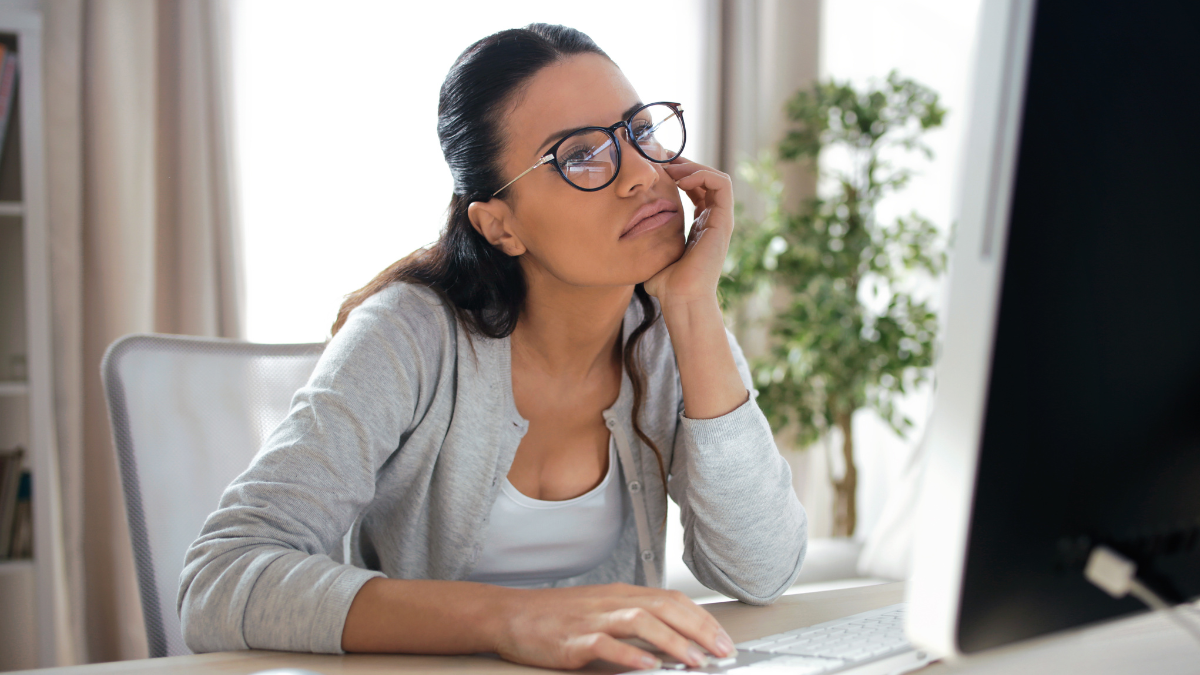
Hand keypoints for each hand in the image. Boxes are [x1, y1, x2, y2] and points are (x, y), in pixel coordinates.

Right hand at [493, 582, 736, 670]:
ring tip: (695, 661)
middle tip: (723, 652)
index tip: (723, 639)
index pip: (672, 601)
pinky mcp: (572, 640)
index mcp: (621, 594)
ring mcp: (592, 619)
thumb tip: (672, 637)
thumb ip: (633, 620)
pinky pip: (605, 645)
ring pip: (641, 622)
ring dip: (672, 642)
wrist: (509, 614)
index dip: (702, 619)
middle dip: (699, 630)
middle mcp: (611, 602)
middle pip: (664, 608)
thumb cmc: (555, 617)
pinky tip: (649, 667)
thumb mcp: (600, 610)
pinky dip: (630, 656)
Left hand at [644, 157, 734, 308]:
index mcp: (699, 225)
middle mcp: (712, 220)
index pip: (695, 188)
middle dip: (684, 164)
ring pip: (716, 177)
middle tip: (661, 158)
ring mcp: (720, 220)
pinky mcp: (723, 221)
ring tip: (672, 168)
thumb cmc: (666, 284)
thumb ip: (646, 240)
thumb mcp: (653, 253)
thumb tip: (624, 234)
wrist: (681, 299)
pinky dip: (703, 175)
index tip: (655, 166)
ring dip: (693, 166)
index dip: (677, 173)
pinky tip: (681, 179)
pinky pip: (722, 185)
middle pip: (705, 179)